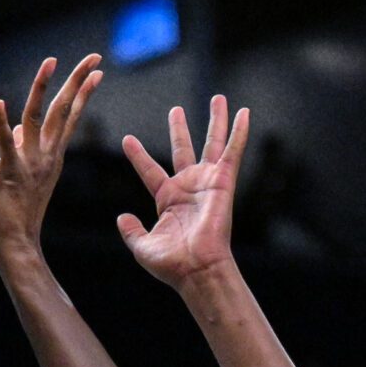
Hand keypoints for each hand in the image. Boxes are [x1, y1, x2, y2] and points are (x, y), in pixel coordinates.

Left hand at [0, 55, 102, 256]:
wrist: (14, 244)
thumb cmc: (16, 213)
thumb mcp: (21, 174)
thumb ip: (20, 148)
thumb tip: (16, 127)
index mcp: (52, 157)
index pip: (71, 118)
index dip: (83, 93)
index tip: (96, 71)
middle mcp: (46, 156)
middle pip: (64, 111)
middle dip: (78, 82)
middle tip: (95, 57)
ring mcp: (30, 163)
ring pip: (38, 118)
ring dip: (43, 89)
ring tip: (51, 62)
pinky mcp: (9, 172)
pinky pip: (5, 144)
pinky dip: (0, 124)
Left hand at [118, 95, 250, 289]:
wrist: (196, 268)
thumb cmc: (171, 263)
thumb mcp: (142, 246)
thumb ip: (130, 231)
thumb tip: (121, 217)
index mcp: (167, 200)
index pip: (149, 171)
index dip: (138, 155)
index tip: (127, 139)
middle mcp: (188, 187)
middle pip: (182, 149)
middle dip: (179, 129)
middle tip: (175, 110)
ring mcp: (207, 183)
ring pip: (211, 143)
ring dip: (215, 120)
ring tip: (218, 97)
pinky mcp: (224, 182)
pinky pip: (233, 151)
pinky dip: (239, 132)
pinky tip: (244, 112)